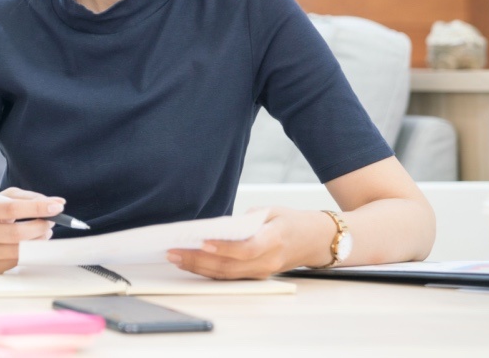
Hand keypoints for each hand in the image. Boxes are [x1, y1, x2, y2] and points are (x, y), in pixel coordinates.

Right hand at [0, 187, 64, 274]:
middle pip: (16, 233)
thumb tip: (58, 202)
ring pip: (19, 250)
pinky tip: (29, 244)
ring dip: (38, 241)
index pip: (11, 208)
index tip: (57, 207)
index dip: (37, 208)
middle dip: (40, 227)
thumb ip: (29, 198)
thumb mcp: (2, 199)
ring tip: (43, 233)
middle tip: (50, 222)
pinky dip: (28, 252)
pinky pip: (15, 262)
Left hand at [165, 208, 306, 279]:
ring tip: (175, 258)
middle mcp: (268, 262)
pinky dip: (208, 270)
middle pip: (229, 266)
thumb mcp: (272, 211)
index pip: (246, 249)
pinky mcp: (256, 276)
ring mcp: (262, 272)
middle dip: (198, 260)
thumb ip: (247, 219)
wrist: (315, 241)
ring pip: (226, 274)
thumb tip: (218, 227)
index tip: (201, 242)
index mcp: (274, 241)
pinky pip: (229, 276)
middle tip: (174, 252)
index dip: (223, 248)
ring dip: (198, 268)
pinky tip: (190, 262)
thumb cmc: (292, 222)